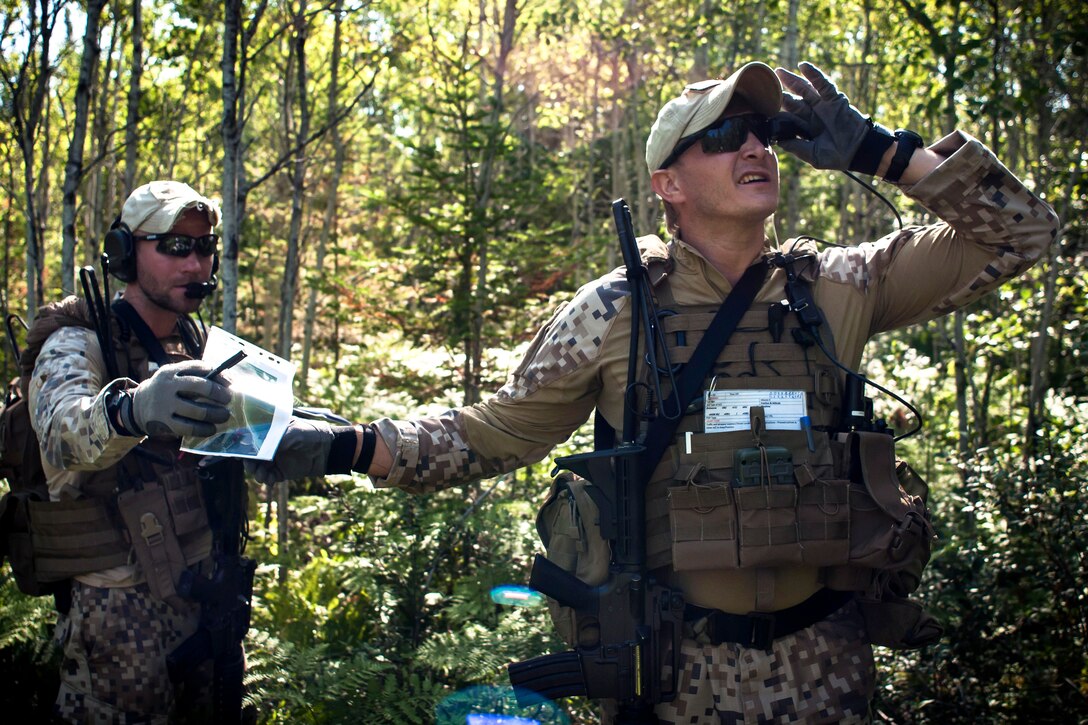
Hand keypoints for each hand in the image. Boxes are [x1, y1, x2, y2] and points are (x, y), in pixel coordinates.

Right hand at [124, 359, 231, 437]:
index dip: (219, 375)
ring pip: (197, 410)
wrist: (137, 405)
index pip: (200, 368)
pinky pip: (188, 427)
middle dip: (218, 393)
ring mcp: (165, 404)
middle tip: (228, 399)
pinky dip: (203, 429)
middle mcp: (167, 385)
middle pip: (199, 386)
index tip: (231, 383)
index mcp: (172, 371)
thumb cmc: (167, 389)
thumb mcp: (175, 375)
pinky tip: (212, 429)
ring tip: (225, 415)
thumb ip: (196, 374)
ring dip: (215, 414)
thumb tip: (228, 380)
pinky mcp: (164, 422)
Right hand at [244, 418, 334, 483]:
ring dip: (256, 472)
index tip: (239, 452)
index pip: (250, 440)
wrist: (327, 449)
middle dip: (249, 462)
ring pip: (257, 469)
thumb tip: (261, 447)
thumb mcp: (293, 432)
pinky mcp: (280, 472)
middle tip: (251, 465)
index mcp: (268, 433)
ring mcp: (274, 460)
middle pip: (251, 457)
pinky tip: (270, 480)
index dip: (243, 446)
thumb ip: (277, 439)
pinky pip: (268, 478)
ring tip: (262, 474)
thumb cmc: (310, 433)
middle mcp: (268, 447)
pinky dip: (266, 480)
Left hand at [772, 61, 893, 173]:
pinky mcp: (834, 98)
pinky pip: (823, 84)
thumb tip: (778, 140)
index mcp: (805, 128)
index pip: (787, 118)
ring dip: (792, 80)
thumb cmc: (836, 156)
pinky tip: (803, 66)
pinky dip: (814, 74)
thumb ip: (796, 146)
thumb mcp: (812, 155)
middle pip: (792, 101)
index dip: (775, 113)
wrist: (859, 151)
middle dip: (779, 94)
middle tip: (764, 86)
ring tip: (778, 72)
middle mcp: (812, 115)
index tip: (760, 108)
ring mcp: (822, 105)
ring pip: (804, 90)